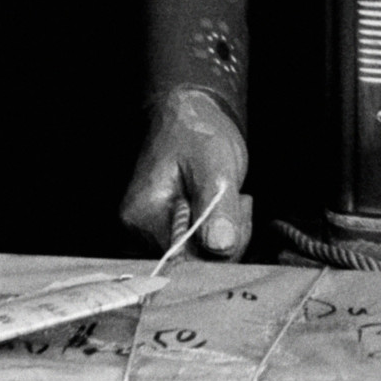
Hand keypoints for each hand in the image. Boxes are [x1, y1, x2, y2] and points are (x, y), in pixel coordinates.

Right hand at [121, 88, 250, 258]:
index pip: (184, 259)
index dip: (219, 245)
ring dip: (228, 234)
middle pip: (194, 263)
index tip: (237, 207)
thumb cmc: (198, 133)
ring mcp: (154, 234)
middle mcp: (140, 232)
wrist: (190, 117)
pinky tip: (226, 207)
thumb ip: (217, 204)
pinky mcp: (170, 232)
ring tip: (232, 197)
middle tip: (239, 200)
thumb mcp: (215, 164)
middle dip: (227, 238)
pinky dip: (222, 232)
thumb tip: (220, 246)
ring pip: (202, 258)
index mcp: (143, 216)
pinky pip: (202, 249)